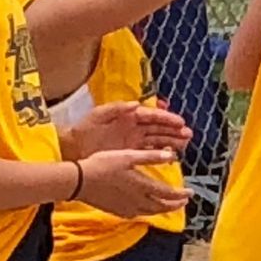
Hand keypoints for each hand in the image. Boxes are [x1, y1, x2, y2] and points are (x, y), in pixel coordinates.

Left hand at [65, 101, 191, 160]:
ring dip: (171, 140)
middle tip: (188, 135)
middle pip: (159, 127)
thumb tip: (136, 104)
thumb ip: (116, 108)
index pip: (152, 115)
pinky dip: (160, 152)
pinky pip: (149, 151)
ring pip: (157, 139)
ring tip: (184, 144)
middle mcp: (134, 126)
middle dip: (174, 130)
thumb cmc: (84, 129)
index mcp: (129, 115)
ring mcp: (133, 139)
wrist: (73, 147)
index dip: (167, 118)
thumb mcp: (98, 115)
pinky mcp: (130, 151)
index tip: (180, 122)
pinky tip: (171, 156)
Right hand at [75, 147, 190, 216]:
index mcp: (142, 186)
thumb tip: (172, 156)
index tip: (190, 193)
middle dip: (175, 204)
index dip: (181, 194)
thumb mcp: (128, 156)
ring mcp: (126, 208)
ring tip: (168, 206)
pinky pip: (136, 215)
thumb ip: (151, 157)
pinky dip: (145, 213)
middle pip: (161, 206)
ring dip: (162, 210)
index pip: (168, 194)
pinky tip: (144, 209)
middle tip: (183, 201)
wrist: (79, 181)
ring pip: (150, 213)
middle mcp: (137, 200)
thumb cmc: (102, 165)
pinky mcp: (116, 210)